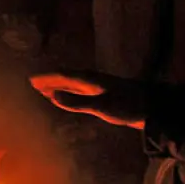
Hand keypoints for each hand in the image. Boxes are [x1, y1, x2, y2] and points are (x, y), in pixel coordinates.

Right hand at [29, 72, 148, 129]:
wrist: (153, 107)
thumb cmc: (128, 106)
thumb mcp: (101, 106)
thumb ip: (77, 102)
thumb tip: (52, 97)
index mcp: (90, 80)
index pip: (63, 76)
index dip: (47, 78)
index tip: (32, 80)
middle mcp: (92, 81)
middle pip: (66, 78)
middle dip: (50, 80)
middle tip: (34, 83)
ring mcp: (98, 87)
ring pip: (73, 84)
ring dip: (59, 86)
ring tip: (46, 89)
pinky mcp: (104, 94)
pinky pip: (80, 90)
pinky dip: (69, 92)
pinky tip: (70, 97)